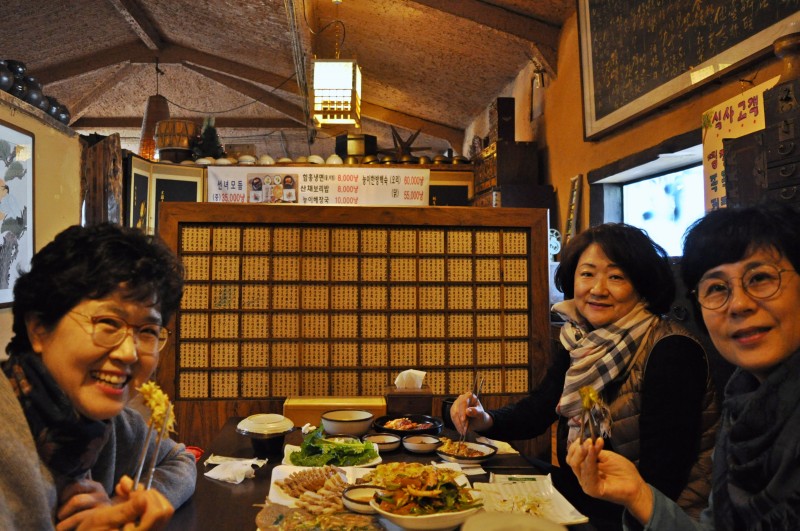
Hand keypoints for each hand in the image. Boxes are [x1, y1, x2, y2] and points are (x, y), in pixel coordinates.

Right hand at [56, 476, 173, 530]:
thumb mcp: (101, 521)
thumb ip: (124, 511)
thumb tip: (144, 499)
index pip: (157, 513)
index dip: (146, 497)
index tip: (129, 491)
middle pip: (164, 509)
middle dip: (146, 493)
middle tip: (124, 485)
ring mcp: (149, 530)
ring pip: (161, 507)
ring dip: (143, 493)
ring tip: (122, 487)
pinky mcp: (146, 526)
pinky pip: (153, 509)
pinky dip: (141, 498)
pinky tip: (124, 493)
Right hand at [450, 391, 491, 434]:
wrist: (478, 421)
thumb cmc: (480, 416)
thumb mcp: (481, 415)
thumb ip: (475, 412)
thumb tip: (468, 411)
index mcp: (469, 396)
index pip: (463, 402)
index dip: (462, 411)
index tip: (463, 420)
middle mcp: (461, 398)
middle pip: (457, 409)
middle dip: (460, 420)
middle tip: (464, 430)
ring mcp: (456, 405)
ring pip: (454, 414)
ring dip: (458, 424)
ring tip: (464, 432)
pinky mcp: (453, 411)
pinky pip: (453, 419)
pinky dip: (457, 425)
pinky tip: (461, 431)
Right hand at [566, 438, 653, 523]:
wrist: (636, 486)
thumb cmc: (623, 472)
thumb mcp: (607, 456)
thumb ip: (595, 451)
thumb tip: (586, 441)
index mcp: (586, 468)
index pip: (572, 457)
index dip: (575, 446)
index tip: (583, 437)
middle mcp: (583, 476)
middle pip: (571, 461)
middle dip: (578, 448)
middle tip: (588, 441)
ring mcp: (587, 484)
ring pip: (577, 466)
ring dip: (584, 452)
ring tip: (592, 444)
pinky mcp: (593, 489)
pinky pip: (587, 473)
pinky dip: (589, 460)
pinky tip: (594, 451)